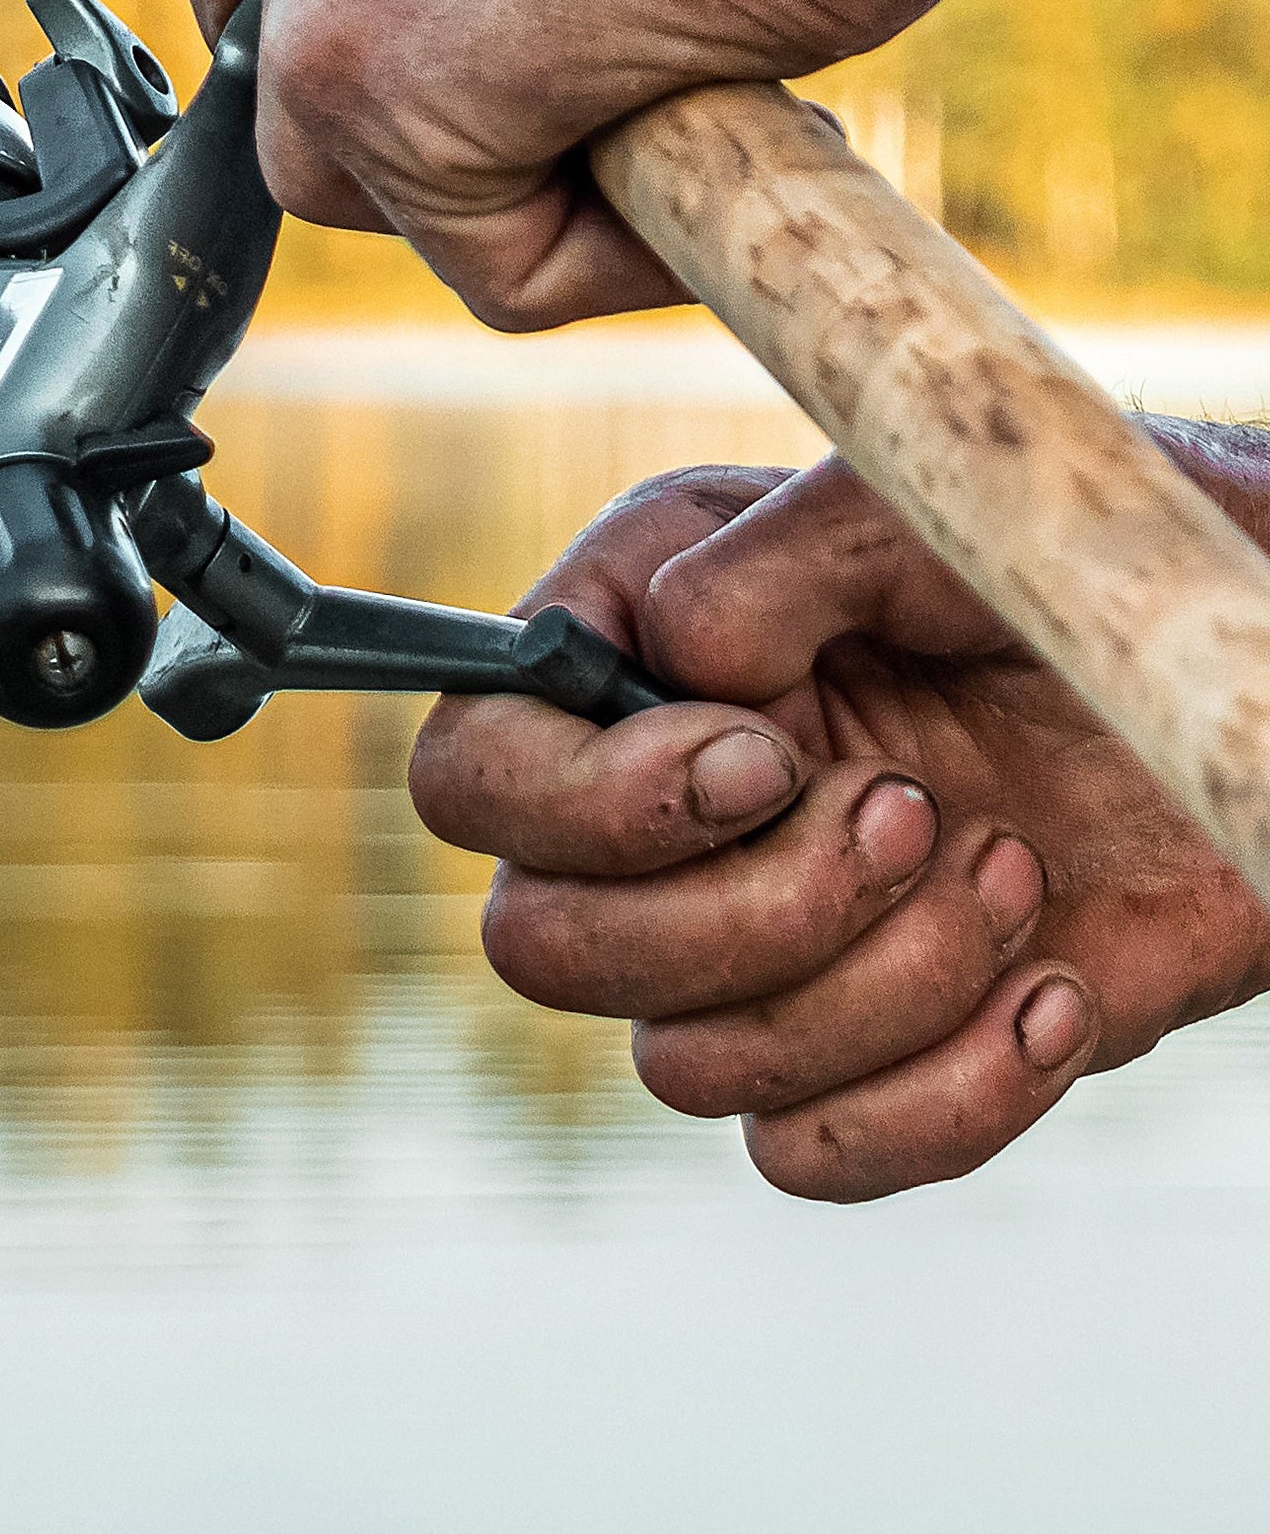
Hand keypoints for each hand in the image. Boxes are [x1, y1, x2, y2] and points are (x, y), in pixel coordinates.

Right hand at [410, 449, 1269, 1197]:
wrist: (1249, 683)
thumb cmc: (1068, 566)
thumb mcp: (914, 507)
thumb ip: (766, 564)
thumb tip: (678, 668)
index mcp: (632, 654)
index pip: (472, 771)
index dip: (588, 800)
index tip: (764, 757)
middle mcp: (666, 810)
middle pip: (547, 946)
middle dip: (744, 912)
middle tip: (914, 809)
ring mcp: (764, 944)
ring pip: (692, 1063)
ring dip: (879, 987)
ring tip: (1015, 868)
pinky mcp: (876, 1051)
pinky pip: (812, 1156)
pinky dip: (944, 1100)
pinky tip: (1062, 993)